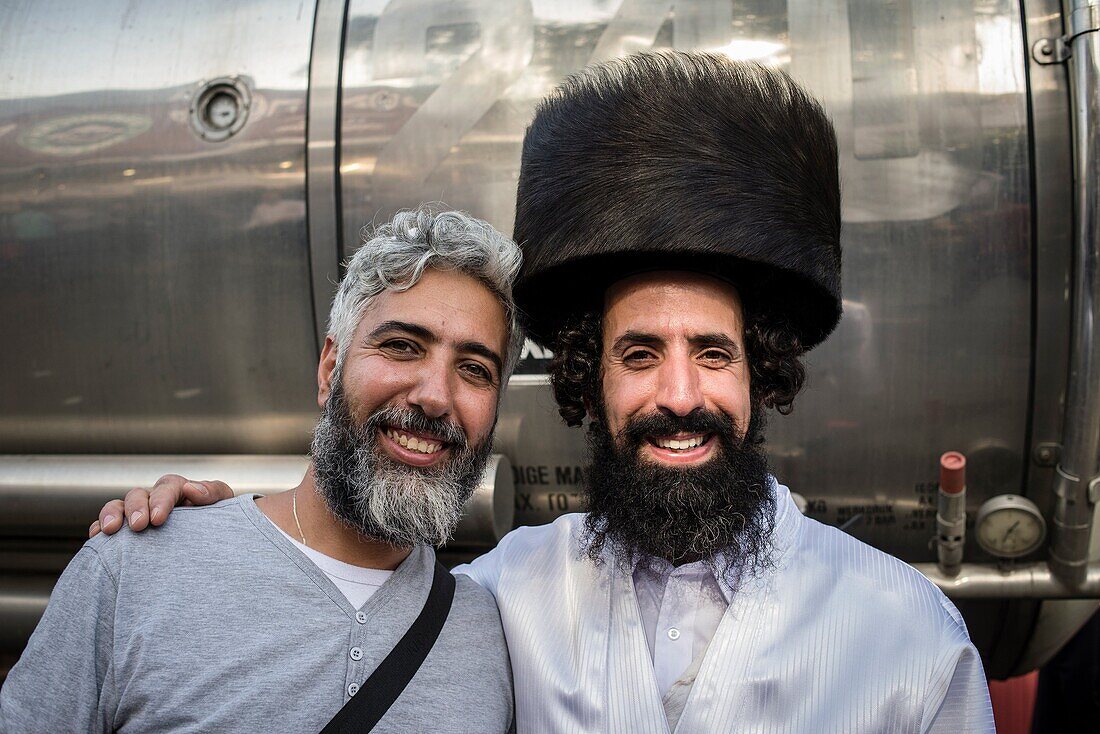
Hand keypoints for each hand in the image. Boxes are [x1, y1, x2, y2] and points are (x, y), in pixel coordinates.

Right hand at [88, 474, 234, 536]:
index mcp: (179, 490)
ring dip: (111, 515)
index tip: (158, 519)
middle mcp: (155, 500)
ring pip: (118, 507)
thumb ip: (214, 493)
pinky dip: (99, 528)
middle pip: (138, 495)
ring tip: (108, 531)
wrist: (214, 549)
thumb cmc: (220, 524)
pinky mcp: (125, 533)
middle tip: (138, 527)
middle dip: (136, 508)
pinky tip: (97, 538)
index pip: (168, 486)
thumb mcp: (225, 507)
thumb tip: (192, 489)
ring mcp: (138, 515)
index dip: (161, 500)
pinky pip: (105, 525)